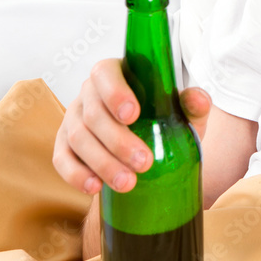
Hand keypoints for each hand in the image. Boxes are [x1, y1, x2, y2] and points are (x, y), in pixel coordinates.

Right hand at [52, 58, 211, 194]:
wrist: (151, 145)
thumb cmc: (166, 118)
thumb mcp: (183, 111)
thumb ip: (193, 103)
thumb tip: (198, 99)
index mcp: (116, 73)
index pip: (106, 74)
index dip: (115, 93)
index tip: (133, 115)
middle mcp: (89, 93)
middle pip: (93, 113)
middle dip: (118, 141)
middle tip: (144, 163)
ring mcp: (73, 118)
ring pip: (78, 138)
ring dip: (102, 162)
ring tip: (128, 183)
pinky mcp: (64, 144)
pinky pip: (62, 159)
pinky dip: (76, 174)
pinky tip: (95, 187)